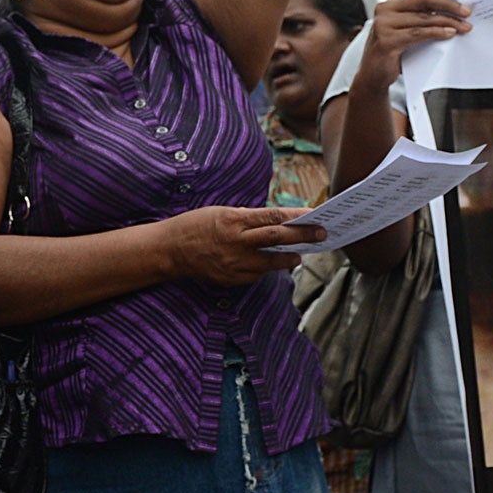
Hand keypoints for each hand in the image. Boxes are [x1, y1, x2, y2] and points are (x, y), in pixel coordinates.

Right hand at [163, 205, 323, 284]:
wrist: (170, 250)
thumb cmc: (195, 225)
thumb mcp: (221, 213)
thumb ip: (248, 219)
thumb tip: (275, 223)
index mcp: (233, 221)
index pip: (273, 218)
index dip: (297, 217)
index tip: (316, 215)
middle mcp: (236, 243)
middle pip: (277, 239)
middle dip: (303, 237)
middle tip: (322, 234)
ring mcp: (234, 264)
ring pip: (271, 262)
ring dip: (288, 258)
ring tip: (300, 254)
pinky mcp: (231, 279)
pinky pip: (256, 274)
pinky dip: (265, 268)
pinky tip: (269, 263)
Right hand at [360, 0, 470, 82]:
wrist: (372, 76)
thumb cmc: (393, 53)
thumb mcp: (406, 32)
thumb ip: (421, 21)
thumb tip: (452, 15)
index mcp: (390, 4)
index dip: (445, 1)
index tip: (464, 8)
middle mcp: (384, 10)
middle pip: (423, 3)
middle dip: (449, 8)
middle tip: (467, 14)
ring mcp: (383, 24)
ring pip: (423, 19)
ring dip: (446, 22)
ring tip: (463, 28)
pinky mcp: (386, 40)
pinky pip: (417, 33)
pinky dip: (435, 32)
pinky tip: (449, 34)